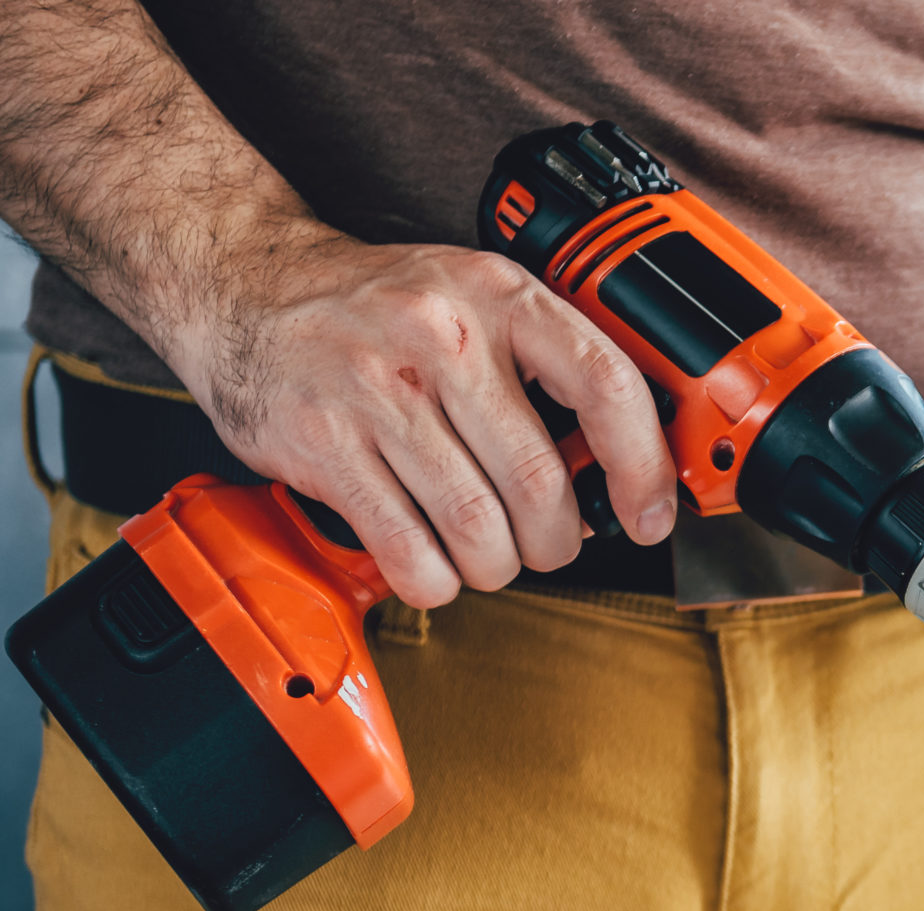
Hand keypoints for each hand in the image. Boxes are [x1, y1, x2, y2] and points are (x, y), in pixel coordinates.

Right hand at [167, 223, 677, 606]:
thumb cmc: (378, 311)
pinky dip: (434, 580)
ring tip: (486, 554)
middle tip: (544, 545)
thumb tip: (617, 477)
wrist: (243, 287)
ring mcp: (377, 390)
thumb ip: (549, 372)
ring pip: (479, 529)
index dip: (643, 467)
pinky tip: (432, 563)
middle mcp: (441, 336)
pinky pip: (409, 551)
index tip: (649, 515)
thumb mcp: (476, 304)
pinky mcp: (324, 444)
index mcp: (499, 295)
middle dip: (556, 542)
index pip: (606, 386)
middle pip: (540, 483)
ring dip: (495, 567)